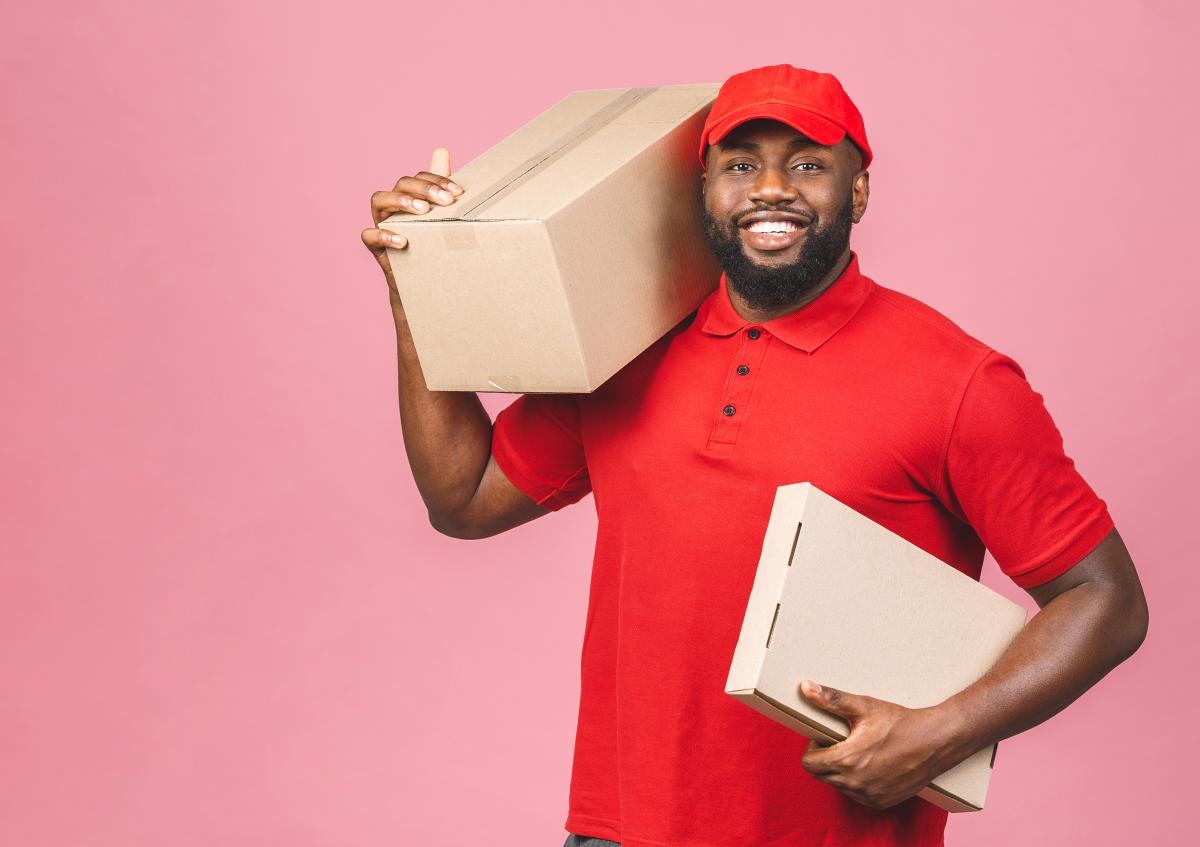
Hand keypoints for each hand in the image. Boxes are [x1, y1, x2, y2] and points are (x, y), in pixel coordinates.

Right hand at [361, 147, 463, 305]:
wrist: (424, 281)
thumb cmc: (431, 242)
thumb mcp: (440, 215)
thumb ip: (440, 187)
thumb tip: (441, 150)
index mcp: (408, 195)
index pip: (419, 177)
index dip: (437, 180)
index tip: (458, 193)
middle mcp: (392, 205)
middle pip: (400, 184)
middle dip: (424, 188)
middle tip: (446, 201)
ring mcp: (381, 222)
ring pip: (379, 199)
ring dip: (402, 201)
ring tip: (423, 211)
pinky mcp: (375, 247)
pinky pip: (368, 235)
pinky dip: (384, 235)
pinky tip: (403, 240)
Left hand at [797, 680, 970, 809]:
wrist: (935, 743)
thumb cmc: (899, 722)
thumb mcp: (864, 706)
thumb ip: (832, 699)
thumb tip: (806, 687)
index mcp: (846, 760)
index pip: (808, 763)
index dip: (812, 748)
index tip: (826, 737)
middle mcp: (855, 784)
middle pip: (821, 775)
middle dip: (825, 759)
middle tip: (842, 742)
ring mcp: (868, 796)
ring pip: (838, 786)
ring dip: (841, 772)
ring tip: (858, 752)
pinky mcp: (881, 802)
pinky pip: (857, 795)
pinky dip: (858, 782)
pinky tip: (871, 765)